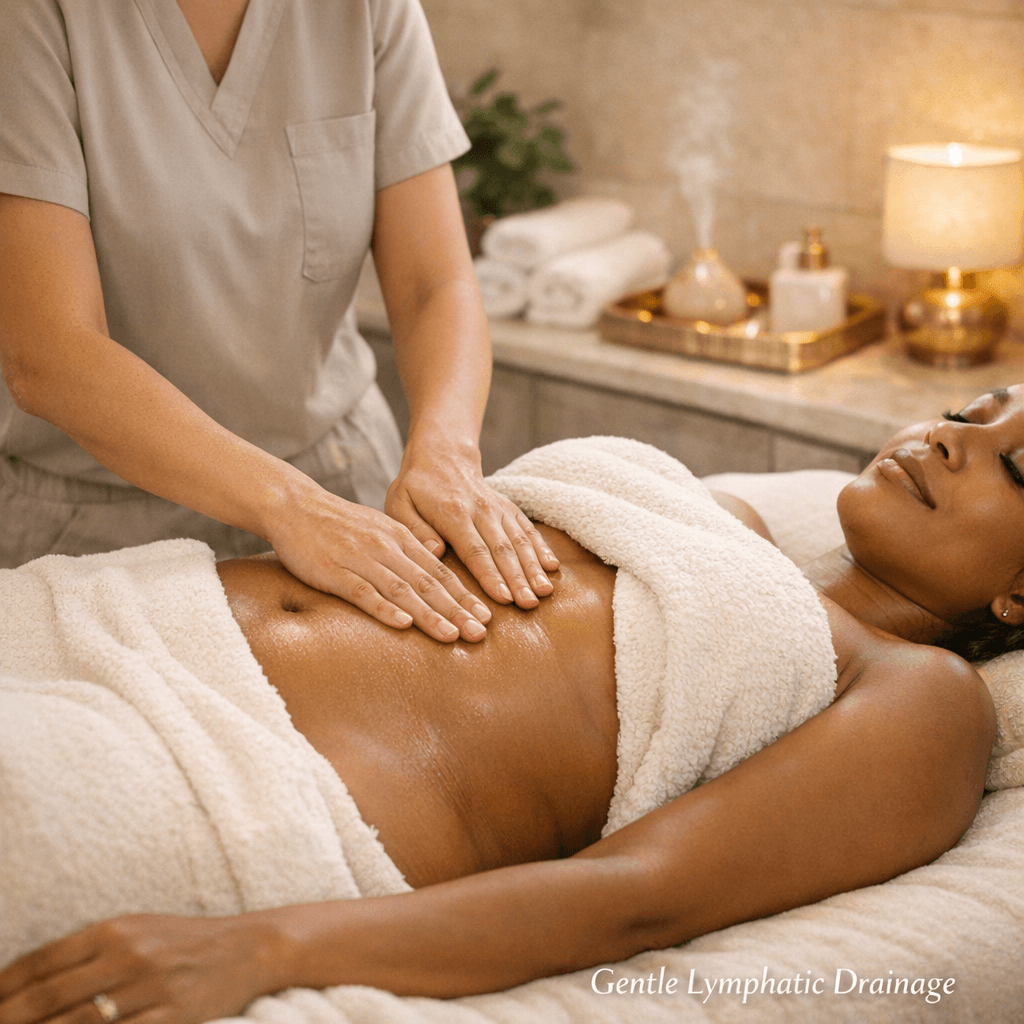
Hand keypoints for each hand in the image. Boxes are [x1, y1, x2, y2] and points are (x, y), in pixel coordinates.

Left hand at [0, 914, 277, 1023]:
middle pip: (47, 999)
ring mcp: (148, 988)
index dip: (2, 988)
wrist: (250, 947)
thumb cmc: (186, 941)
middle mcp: (127, 955)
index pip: (40, 963)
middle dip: (7, 1020)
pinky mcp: (169, 1017)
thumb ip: (88, 951)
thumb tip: (30, 982)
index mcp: (115, 928)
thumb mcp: (137, 931)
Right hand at [268, 476, 492, 642]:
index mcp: (401, 539)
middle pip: (428, 583)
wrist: (296, 506)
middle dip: (457, 610)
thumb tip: (436, 577)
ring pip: (402, 590)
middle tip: (480, 633)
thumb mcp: (381, 531)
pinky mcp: (335, 572)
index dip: (464, 596)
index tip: (486, 617)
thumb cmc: (340, 524)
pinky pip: (363, 592)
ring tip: (452, 635)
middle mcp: (387, 548)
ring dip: (429, 614)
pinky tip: (403, 624)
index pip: (440, 572)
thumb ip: (407, 553)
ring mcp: (361, 560)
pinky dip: (385, 609)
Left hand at [385, 440, 559, 607]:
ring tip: (544, 592)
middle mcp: (481, 509)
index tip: (502, 598)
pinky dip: (542, 548)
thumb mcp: (400, 504)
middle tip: (529, 604)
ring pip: (520, 540)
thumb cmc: (416, 488)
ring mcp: (498, 508)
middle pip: (502, 549)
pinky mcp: (509, 508)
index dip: (489, 575)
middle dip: (518, 579)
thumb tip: (434, 551)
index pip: (474, 550)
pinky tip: (553, 568)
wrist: (441, 456)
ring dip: (533, 567)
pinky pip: (528, 529)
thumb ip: (415, 529)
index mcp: (453, 513)